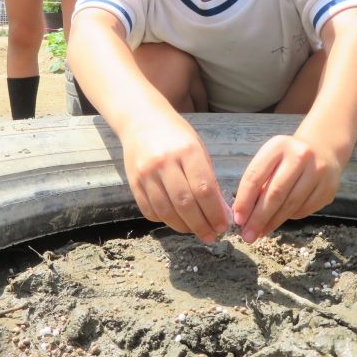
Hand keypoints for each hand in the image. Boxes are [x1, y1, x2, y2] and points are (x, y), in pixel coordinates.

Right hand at [122, 114, 230, 243]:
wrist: (141, 121)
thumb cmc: (176, 135)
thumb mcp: (197, 148)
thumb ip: (208, 178)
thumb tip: (221, 211)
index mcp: (187, 151)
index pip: (204, 189)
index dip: (215, 212)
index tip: (223, 226)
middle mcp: (164, 163)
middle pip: (185, 203)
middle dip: (201, 224)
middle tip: (211, 236)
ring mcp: (146, 174)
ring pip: (166, 211)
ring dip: (183, 227)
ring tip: (196, 232)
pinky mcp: (133, 183)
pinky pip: (149, 210)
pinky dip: (164, 220)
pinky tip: (176, 221)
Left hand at [232, 134, 342, 242]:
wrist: (322, 149)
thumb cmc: (287, 158)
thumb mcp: (270, 160)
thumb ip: (258, 182)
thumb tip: (244, 215)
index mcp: (278, 146)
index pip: (255, 177)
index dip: (244, 201)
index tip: (238, 219)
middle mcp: (300, 156)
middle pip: (275, 194)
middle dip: (258, 218)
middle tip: (248, 236)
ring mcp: (318, 172)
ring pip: (291, 205)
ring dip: (273, 223)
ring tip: (260, 233)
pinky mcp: (329, 188)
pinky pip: (304, 210)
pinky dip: (289, 218)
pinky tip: (280, 220)